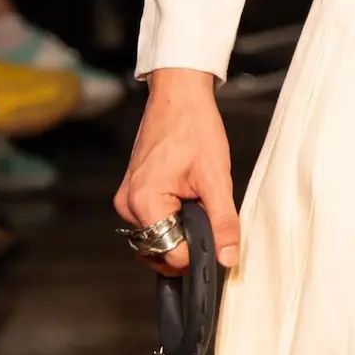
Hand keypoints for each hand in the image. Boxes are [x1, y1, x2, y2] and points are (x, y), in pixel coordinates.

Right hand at [116, 69, 237, 269]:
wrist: (178, 96)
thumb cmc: (193, 127)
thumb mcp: (217, 179)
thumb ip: (223, 223)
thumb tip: (227, 258)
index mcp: (145, 203)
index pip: (170, 254)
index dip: (197, 253)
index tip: (215, 240)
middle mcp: (128, 205)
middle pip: (159, 249)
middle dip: (186, 243)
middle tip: (208, 219)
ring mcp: (127, 199)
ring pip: (155, 238)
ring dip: (179, 232)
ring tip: (197, 204)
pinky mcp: (132, 193)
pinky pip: (152, 222)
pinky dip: (171, 221)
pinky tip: (186, 201)